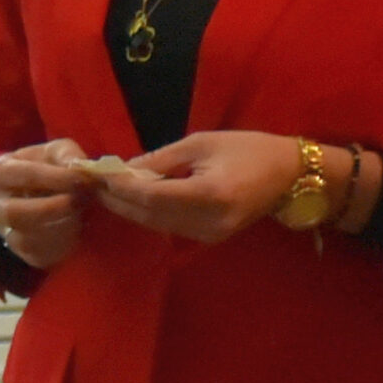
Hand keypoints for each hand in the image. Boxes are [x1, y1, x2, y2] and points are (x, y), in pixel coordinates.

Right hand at [0, 138, 97, 269]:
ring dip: (59, 226)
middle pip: (14, 213)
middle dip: (51, 208)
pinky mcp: (23, 252)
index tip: (82, 178)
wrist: (41, 195)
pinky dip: (62, 243)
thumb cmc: (47, 168)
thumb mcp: (55, 152)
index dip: (54, 177)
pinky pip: (39, 255)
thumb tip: (77, 166)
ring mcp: (5, 231)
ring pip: (25, 238)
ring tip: (80, 212)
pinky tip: (76, 227)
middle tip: (78, 200)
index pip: (20, 176)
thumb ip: (67, 154)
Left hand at [97, 130, 305, 242]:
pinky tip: (131, 198)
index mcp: (211, 194)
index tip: (96, 173)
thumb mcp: (201, 144)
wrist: (291, 175)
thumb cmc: (248, 149)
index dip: (120, 186)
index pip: (151, 196)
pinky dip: (148, 212)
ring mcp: (211, 234)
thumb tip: (122, 169)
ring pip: (156, 223)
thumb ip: (160, 160)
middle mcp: (210, 221)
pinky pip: (169, 226)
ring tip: (104, 188)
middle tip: (91, 182)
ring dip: (128, 207)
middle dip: (117, 198)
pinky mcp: (211, 238)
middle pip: (149, 214)